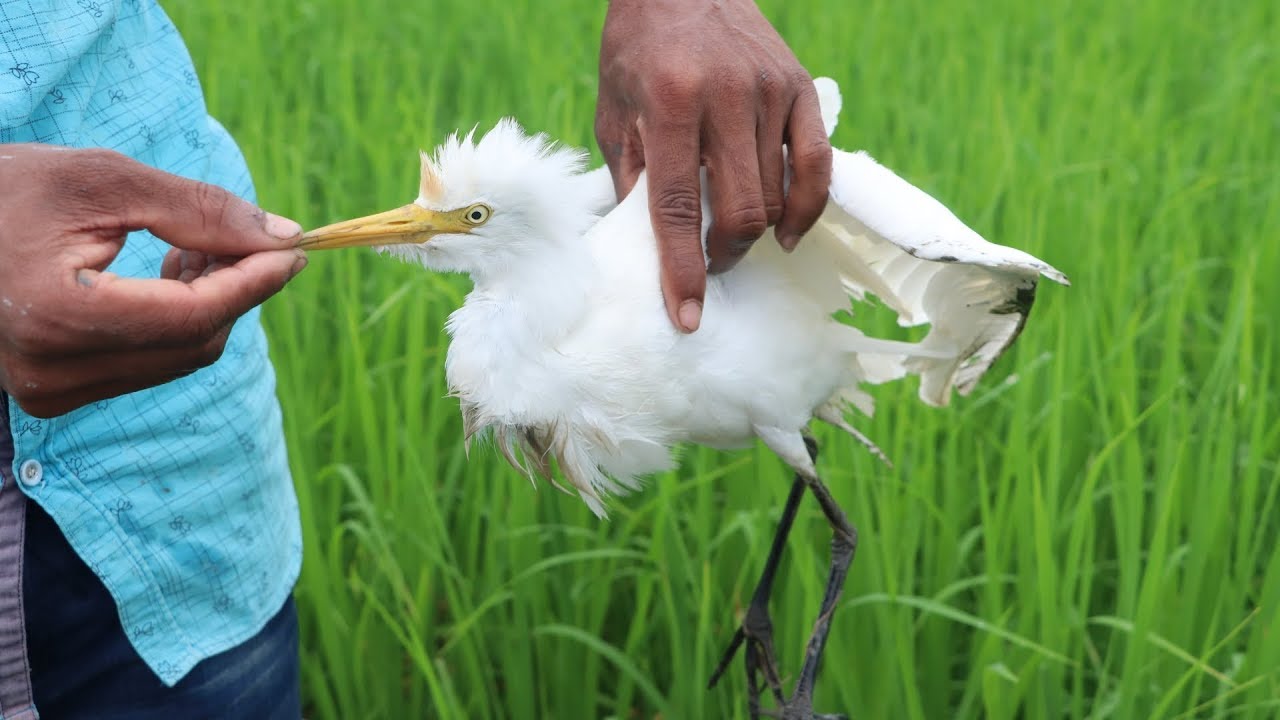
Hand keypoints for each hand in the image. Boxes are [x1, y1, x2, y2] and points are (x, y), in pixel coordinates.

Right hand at [0, 144, 306, 417]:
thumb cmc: (7, 188)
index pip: (192, 317)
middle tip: (248, 238)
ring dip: (208, 305)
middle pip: (193, 344)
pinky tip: (171, 272)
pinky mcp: (53, 394)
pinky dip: (178, 321)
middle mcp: (50, 373)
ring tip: (197, 247)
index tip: (294, 251)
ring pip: (176, 358)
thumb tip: (285, 238)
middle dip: (235, 292)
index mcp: (57, 318)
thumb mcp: (105, 180)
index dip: (253, 283)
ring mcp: (49, 392)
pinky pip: (148, 363)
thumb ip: (200, 211)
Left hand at [596, 0, 832, 332]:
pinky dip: (806, 208)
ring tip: (732, 237)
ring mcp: (771, 92)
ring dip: (755, 233)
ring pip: (776, 195)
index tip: (687, 315)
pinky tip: (788, 233)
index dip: (683, 269)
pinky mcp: (801, 88)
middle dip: (724, 254)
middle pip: (740, 210)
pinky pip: (818, 165)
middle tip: (709, 261)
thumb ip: (629, 176)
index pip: (679, 207)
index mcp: (670, 103)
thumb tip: (643, 246)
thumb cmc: (638, 49)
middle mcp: (726, 97)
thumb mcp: (613, 109)